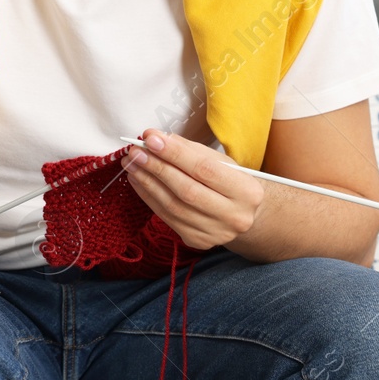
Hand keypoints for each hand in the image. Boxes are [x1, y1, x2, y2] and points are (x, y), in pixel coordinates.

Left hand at [122, 128, 264, 250]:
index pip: (204, 169)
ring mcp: (216, 233)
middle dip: (156, 168)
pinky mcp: (198, 241)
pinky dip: (149, 197)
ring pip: (173, 206)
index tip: (150, 138)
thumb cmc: (228, 182)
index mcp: (247, 191)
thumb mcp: (219, 161)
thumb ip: (189, 149)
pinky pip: (167, 217)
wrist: (242, 215)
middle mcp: (235, 216)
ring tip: (131, 164)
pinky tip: (138, 181)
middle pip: (186, 190)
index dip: (175, 153)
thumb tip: (156, 138)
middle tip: (135, 152)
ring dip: (147, 182)